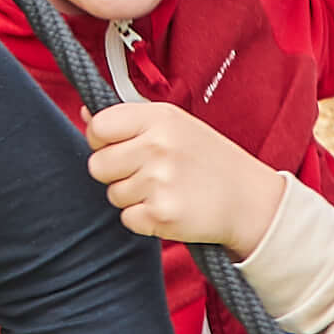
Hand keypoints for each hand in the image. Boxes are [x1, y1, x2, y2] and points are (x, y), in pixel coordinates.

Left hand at [84, 99, 285, 253]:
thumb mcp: (175, 125)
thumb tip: (85, 113)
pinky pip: (127, 218)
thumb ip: (129, 120)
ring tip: (165, 189)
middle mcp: (158, 145)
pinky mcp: (161, 214)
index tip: (119, 147)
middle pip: (97, 165)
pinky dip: (144, 219)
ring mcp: (160, 181)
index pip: (99, 127)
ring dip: (133, 197)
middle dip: (115, 173)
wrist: (248, 200)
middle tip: (146, 173)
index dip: (101, 141)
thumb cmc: (208, 160)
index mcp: (160, 117)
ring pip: (113, 194)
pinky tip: (170, 207)